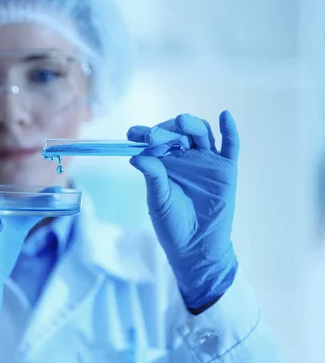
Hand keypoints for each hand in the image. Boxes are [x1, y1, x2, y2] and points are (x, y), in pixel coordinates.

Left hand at [127, 111, 238, 307]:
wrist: (196, 247)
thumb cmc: (172, 224)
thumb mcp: (159, 200)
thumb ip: (153, 176)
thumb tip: (136, 156)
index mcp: (165, 162)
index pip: (154, 141)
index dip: (144, 134)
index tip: (131, 134)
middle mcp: (185, 156)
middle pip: (178, 133)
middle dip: (165, 130)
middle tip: (153, 136)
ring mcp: (206, 161)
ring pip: (201, 134)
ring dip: (191, 125)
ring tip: (181, 123)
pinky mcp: (226, 170)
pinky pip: (230, 146)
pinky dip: (230, 130)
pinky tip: (226, 116)